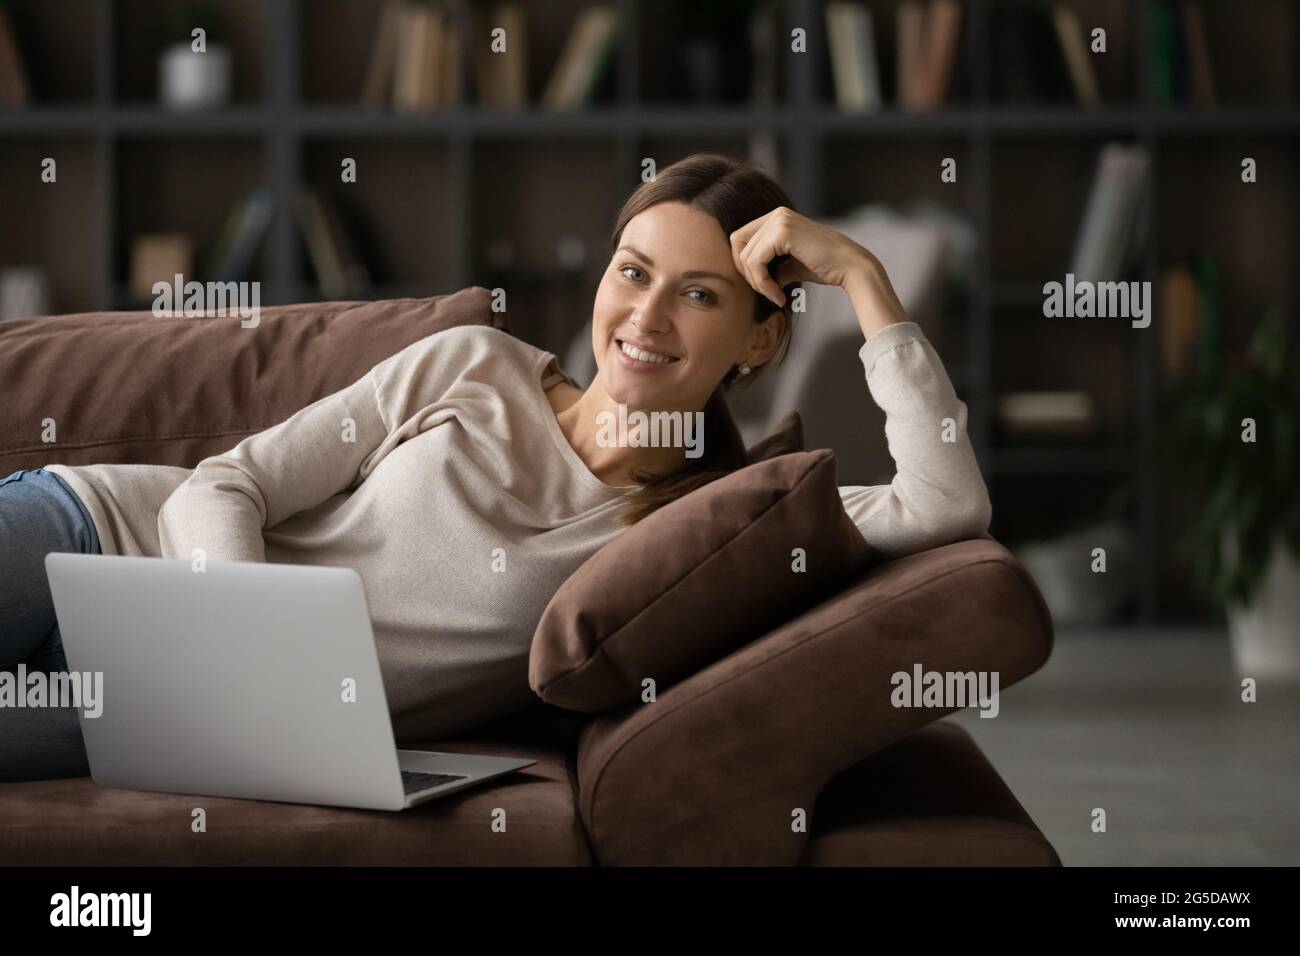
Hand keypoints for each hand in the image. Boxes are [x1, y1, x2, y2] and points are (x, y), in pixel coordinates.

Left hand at [728, 206, 875, 307]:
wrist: (850, 267)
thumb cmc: (824, 268)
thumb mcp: (790, 266)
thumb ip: (769, 267)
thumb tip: (750, 277)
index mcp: (777, 218)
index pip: (741, 239)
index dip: (745, 265)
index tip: (763, 286)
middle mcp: (776, 214)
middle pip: (737, 245)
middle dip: (747, 273)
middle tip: (766, 292)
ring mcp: (779, 220)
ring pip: (745, 256)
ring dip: (757, 283)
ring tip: (776, 295)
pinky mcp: (782, 232)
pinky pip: (756, 262)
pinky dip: (763, 283)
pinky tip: (779, 295)